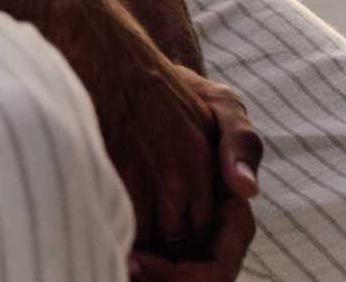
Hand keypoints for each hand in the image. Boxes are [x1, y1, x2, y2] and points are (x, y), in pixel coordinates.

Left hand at [125, 69, 261, 281]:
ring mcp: (183, 238)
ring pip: (163, 280)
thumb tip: (246, 188)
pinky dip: (125, 265)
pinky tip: (99, 251)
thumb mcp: (220, 106)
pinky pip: (144, 265)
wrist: (146, 84)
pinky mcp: (153, 232)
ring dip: (137, 277)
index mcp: (233, 220)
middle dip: (154, 281)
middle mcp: (210, 238)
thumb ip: (240, 140)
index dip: (181, 277)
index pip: (215, 272)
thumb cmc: (191, 95)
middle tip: (116, 266)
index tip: (136, 260)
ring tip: (104, 260)